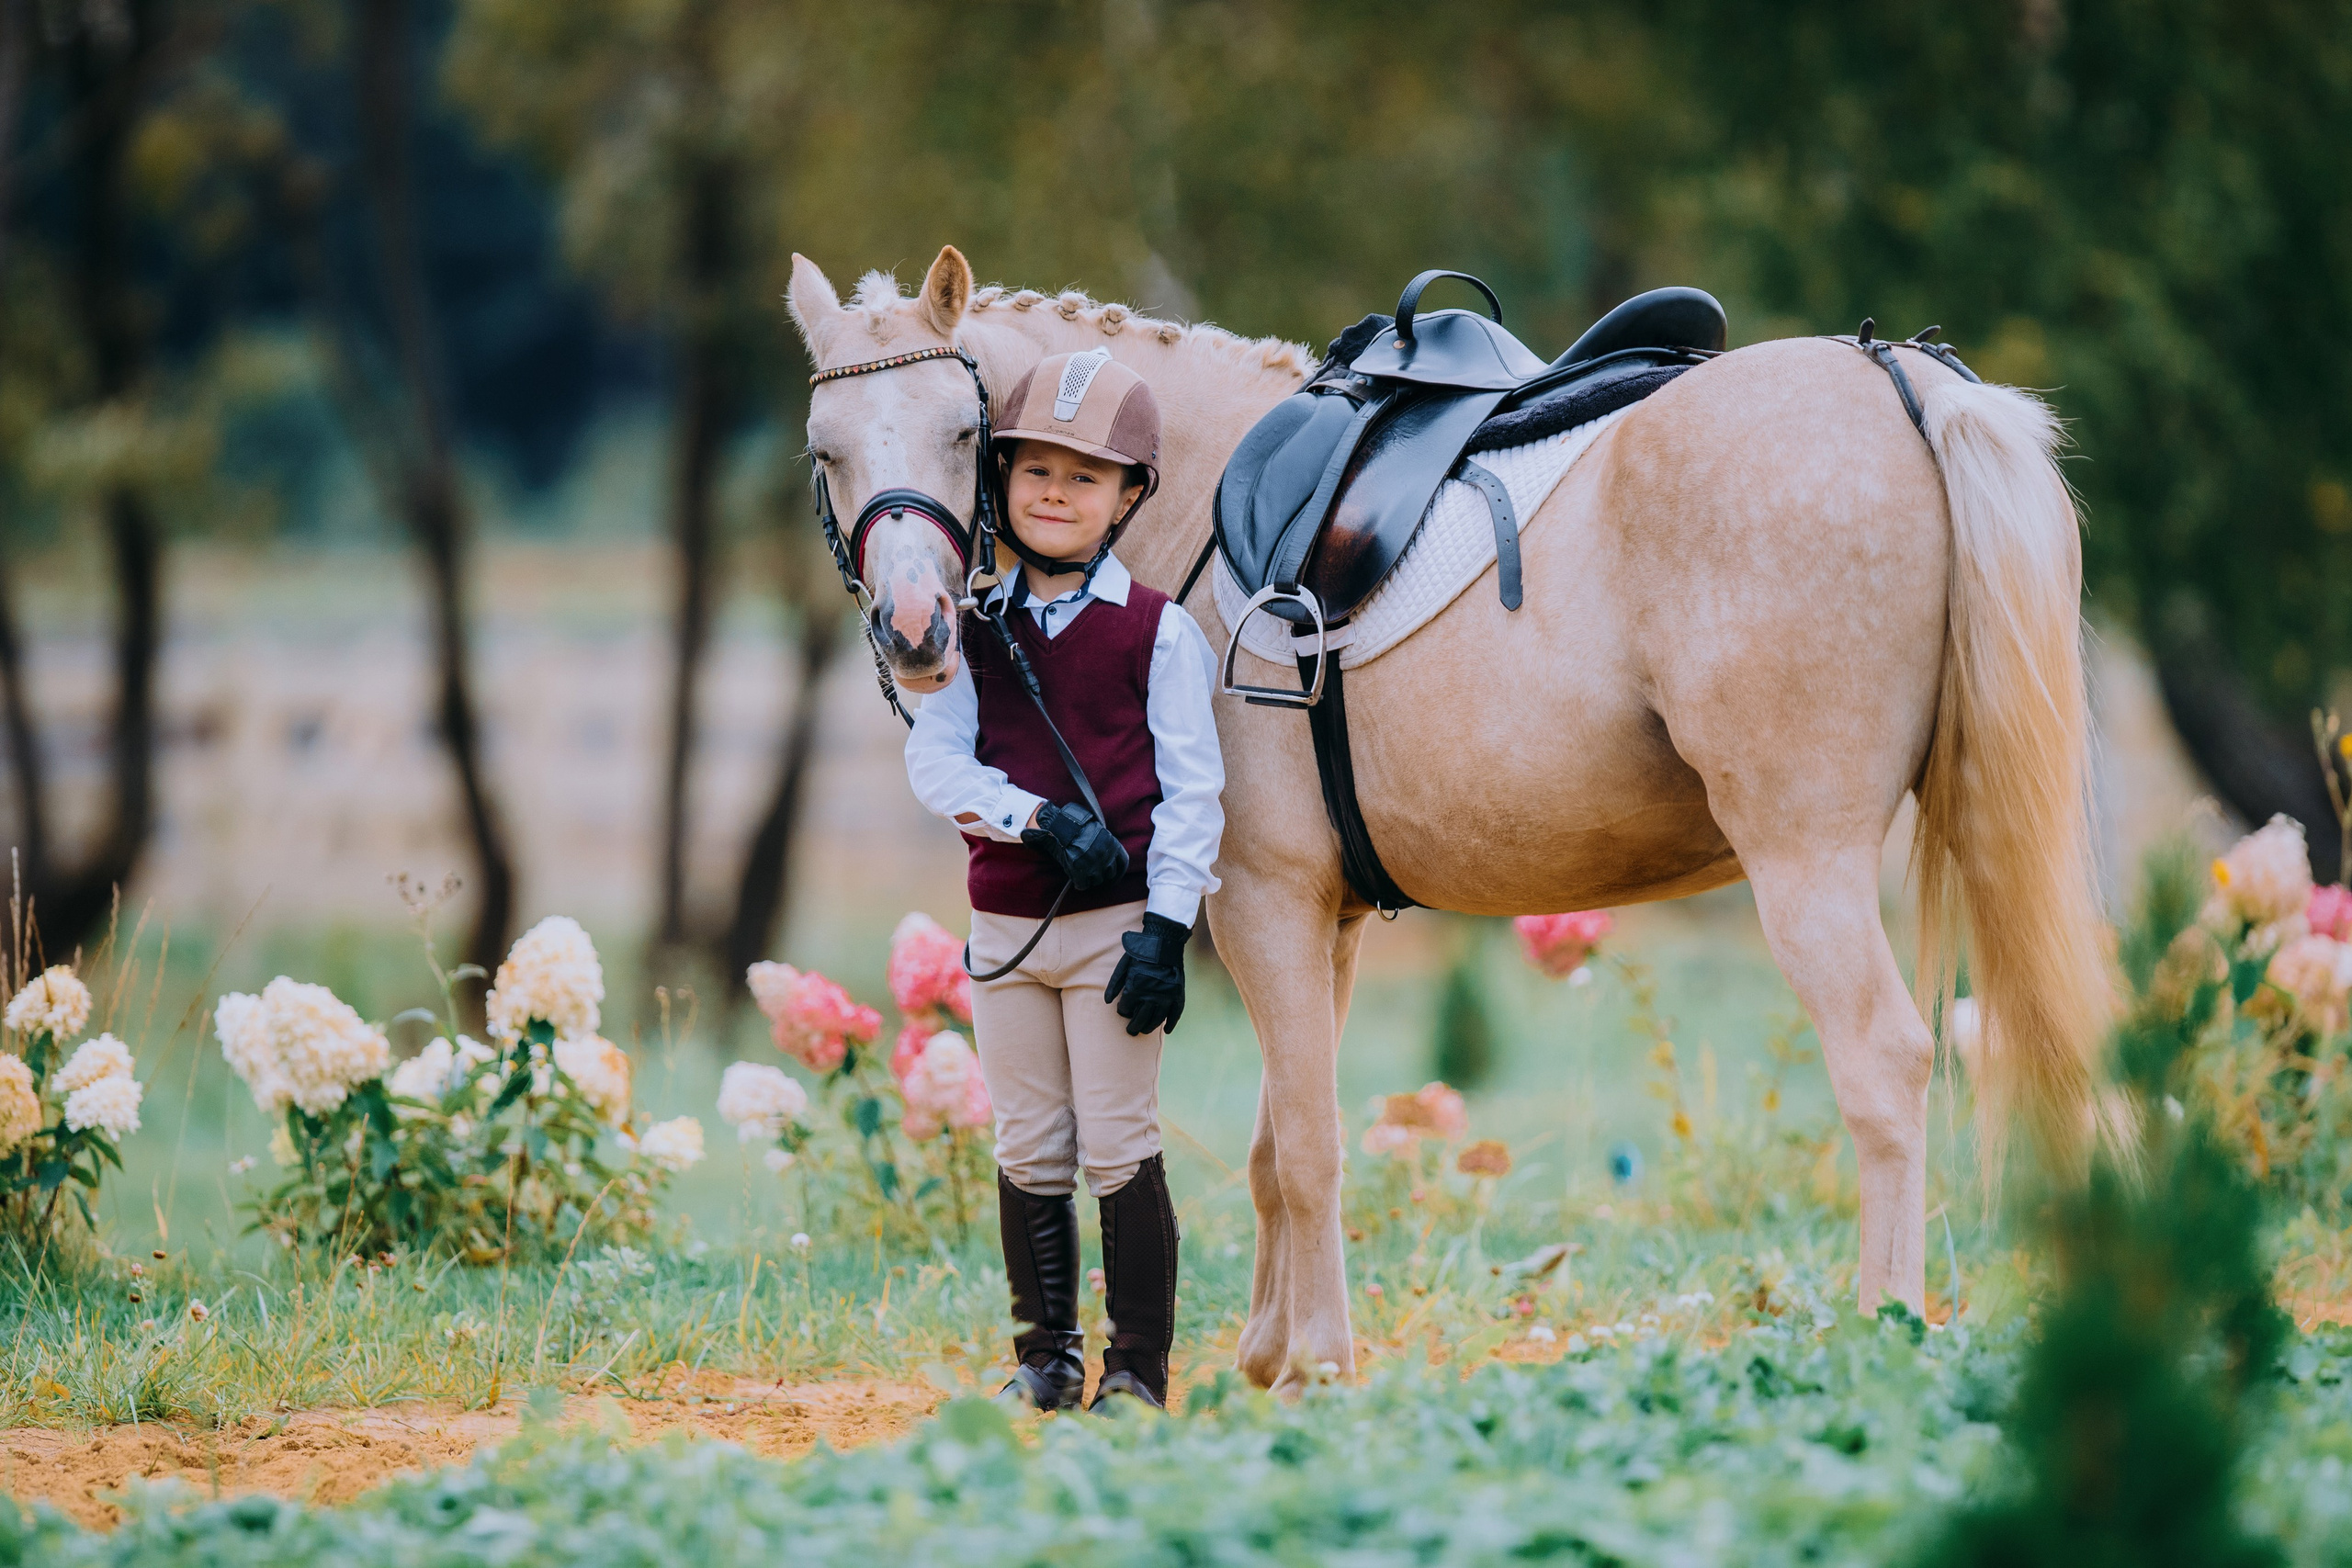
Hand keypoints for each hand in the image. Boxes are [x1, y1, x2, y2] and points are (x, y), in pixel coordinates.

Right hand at [1020, 801, 1129, 891]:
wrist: (1062, 828)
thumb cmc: (1077, 826)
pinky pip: (1083, 885)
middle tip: (1093, 873)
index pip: (1123, 863)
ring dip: (1090, 879)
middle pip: (1110, 873)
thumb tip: (1109, 859)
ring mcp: (1095, 866)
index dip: (1118, 871)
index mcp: (1113, 845)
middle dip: (1102, 874)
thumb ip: (1105, 846)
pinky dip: (1079, 884)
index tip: (1114, 876)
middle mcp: (1107, 857)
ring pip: (1097, 881)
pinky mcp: (1081, 873)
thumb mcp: (1098, 832)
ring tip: (1082, 872)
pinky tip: (1076, 880)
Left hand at [1103, 913, 1190, 1036]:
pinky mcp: (1177, 994)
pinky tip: (1166, 1031)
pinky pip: (1175, 1014)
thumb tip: (1108, 1002)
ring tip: (1144, 1030)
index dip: (1123, 1011)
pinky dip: (1171, 1023)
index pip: (1126, 1009)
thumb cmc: (1140, 953)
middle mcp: (1150, 996)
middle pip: (1140, 1019)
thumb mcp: (1123, 966)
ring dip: (1149, 1027)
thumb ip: (1115, 984)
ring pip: (1157, 1019)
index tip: (1124, 1010)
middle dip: (1134, 1026)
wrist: (1163, 942)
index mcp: (1135, 989)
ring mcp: (1166, 996)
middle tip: (1131, 1031)